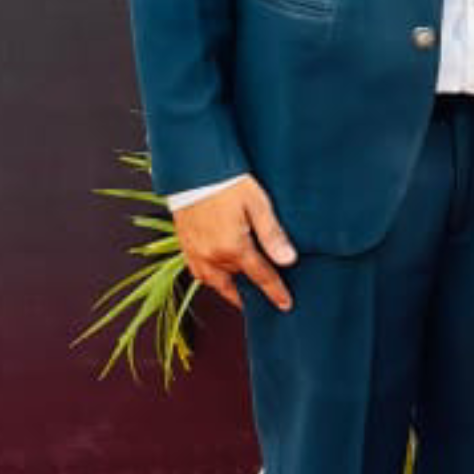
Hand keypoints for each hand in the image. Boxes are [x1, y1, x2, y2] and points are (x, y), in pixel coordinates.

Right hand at [172, 174, 296, 311]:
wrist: (194, 169)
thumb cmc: (228, 182)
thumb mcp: (258, 205)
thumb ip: (272, 235)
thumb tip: (288, 260)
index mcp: (233, 247)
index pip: (261, 277)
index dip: (275, 292)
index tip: (285, 304)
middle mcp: (212, 255)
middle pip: (238, 280)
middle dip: (252, 290)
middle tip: (264, 296)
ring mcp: (196, 252)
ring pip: (215, 282)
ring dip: (230, 289)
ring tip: (242, 294)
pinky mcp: (185, 245)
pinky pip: (197, 273)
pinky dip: (210, 279)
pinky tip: (217, 277)